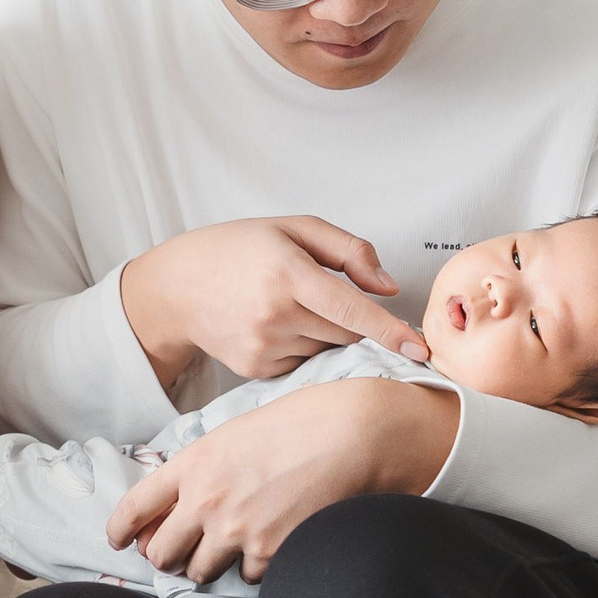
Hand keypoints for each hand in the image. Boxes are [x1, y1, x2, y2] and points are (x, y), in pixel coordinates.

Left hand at [106, 379, 455, 585]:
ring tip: (237, 544)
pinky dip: (257, 566)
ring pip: (201, 571)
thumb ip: (205, 470)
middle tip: (184, 554)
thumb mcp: (237, 435)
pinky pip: (247, 576)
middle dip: (170, 556)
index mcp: (193, 463)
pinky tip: (275, 541)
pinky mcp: (269, 551)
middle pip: (162, 552)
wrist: (354, 433)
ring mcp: (235, 529)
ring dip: (213, 564)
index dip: (120, 529)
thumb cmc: (301, 423)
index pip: (137, 505)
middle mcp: (205, 500)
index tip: (119, 541)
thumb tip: (185, 506)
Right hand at [118, 218, 431, 393]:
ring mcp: (264, 346)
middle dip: (353, 320)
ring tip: (292, 307)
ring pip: (327, 350)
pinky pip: (303, 363)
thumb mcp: (293, 229)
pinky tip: (276, 325)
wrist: (176, 287)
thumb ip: (348, 250)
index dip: (391, 331)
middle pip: (347, 333)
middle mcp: (275, 314)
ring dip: (326, 333)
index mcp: (287, 273)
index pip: (352, 310)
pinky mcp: (256, 369)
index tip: (421, 349)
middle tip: (324, 297)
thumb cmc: (238, 250)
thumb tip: (387, 288)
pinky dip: (303, 347)